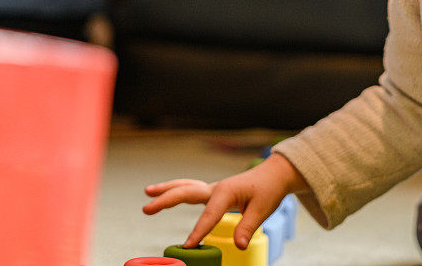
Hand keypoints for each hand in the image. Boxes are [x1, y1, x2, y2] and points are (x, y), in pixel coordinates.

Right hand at [142, 153, 308, 249]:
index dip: (199, 231)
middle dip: (166, 200)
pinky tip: (164, 194)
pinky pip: (191, 190)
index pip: (210, 214)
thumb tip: (239, 246)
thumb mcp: (263, 209)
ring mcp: (214, 189)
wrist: (274, 175)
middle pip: (187, 191)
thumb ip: (248, 227)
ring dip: (166, 189)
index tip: (188, 247)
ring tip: (147, 192)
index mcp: (227, 191)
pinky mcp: (214, 192)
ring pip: (186, 186)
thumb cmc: (269, 190)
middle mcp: (217, 188)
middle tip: (146, 208)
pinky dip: (176, 191)